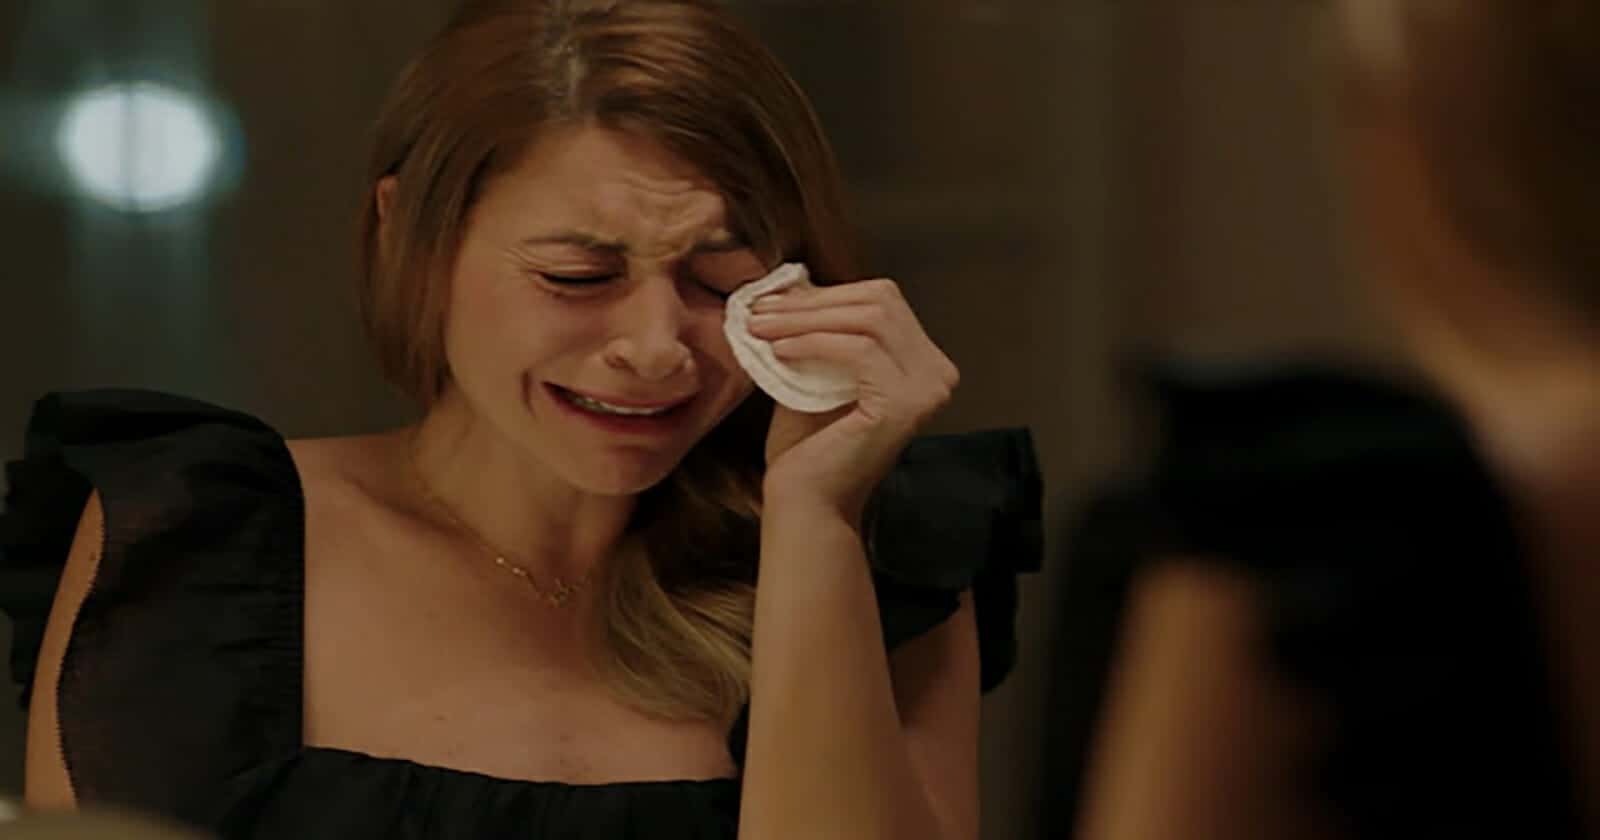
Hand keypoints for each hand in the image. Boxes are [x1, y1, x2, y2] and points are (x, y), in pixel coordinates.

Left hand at [747, 277, 958, 522]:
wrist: (808, 501)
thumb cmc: (809, 443)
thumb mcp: (814, 369)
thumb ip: (818, 328)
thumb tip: (794, 281)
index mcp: (923, 361)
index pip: (881, 301)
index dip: (825, 294)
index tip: (772, 300)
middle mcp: (938, 372)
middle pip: (879, 302)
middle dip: (813, 302)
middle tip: (760, 311)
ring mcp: (929, 388)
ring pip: (869, 319)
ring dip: (807, 318)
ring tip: (762, 328)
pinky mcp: (907, 403)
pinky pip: (860, 349)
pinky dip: (814, 343)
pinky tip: (780, 352)